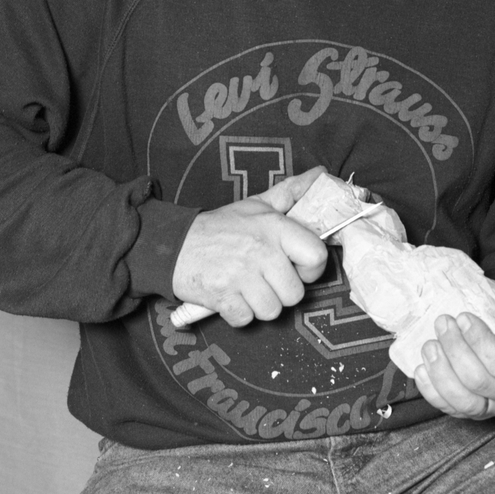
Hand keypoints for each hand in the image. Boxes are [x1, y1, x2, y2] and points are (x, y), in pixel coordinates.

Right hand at [172, 166, 327, 326]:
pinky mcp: (223, 297)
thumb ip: (291, 191)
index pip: (317, 257)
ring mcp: (242, 275)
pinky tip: (232, 296)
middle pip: (295, 294)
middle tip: (264, 277)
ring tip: (247, 287)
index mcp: (274, 226)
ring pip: (273, 311)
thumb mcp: (256, 204)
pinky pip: (246, 320)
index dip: (311, 268)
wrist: (173, 244)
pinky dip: (238, 314)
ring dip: (260, 305)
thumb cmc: (221, 227)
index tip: (296, 266)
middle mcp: (261, 250)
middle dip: (281, 291)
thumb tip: (321, 174)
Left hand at [413, 280, 494, 419]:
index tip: (462, 317)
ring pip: (464, 401)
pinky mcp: (473, 409)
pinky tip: (422, 368)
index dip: (478, 341)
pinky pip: (450, 409)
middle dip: (454, 350)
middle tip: (443, 323)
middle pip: (478, 381)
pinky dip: (432, 391)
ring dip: (440, 372)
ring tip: (430, 345)